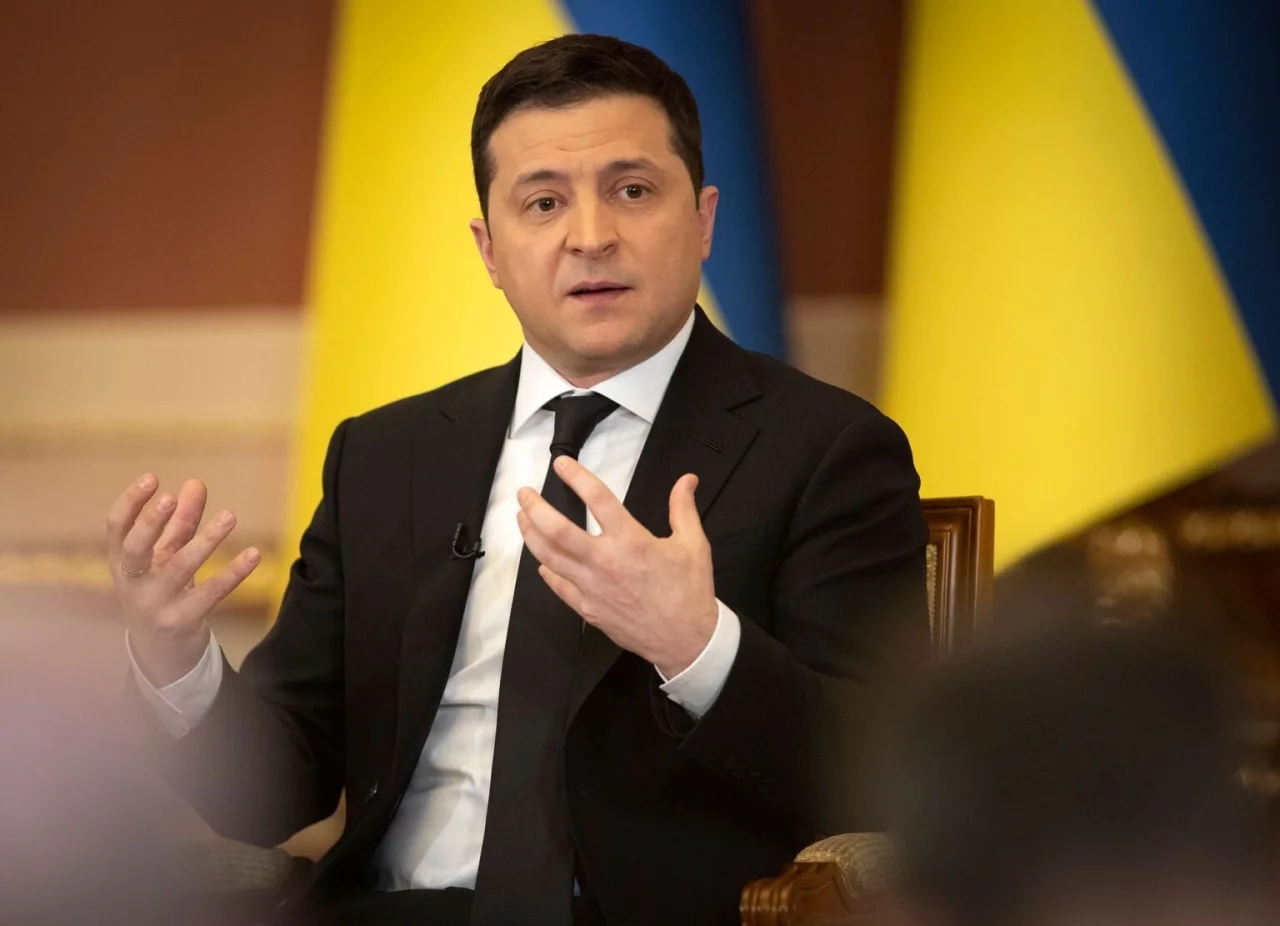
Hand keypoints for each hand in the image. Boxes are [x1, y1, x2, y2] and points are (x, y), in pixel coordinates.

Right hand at [106, 474, 260, 686]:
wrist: (160, 652)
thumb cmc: (161, 590)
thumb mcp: (166, 556)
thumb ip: (180, 521)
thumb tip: (195, 483)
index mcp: (122, 562)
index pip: (117, 528)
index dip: (130, 503)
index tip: (151, 478)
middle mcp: (132, 583)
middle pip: (134, 549)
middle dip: (150, 523)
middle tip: (169, 498)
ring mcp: (155, 604)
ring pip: (179, 569)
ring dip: (206, 541)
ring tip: (229, 516)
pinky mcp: (182, 621)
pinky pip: (210, 595)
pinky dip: (233, 574)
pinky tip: (254, 555)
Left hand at [516, 456, 718, 676]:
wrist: (686, 640)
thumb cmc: (689, 591)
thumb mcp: (693, 544)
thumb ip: (683, 508)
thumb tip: (687, 479)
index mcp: (630, 541)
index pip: (597, 499)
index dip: (576, 477)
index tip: (561, 464)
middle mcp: (605, 562)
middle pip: (557, 530)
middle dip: (535, 508)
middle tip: (524, 494)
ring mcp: (592, 587)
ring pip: (550, 558)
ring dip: (531, 536)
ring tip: (521, 519)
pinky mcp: (588, 609)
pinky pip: (559, 586)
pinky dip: (547, 571)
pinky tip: (541, 562)